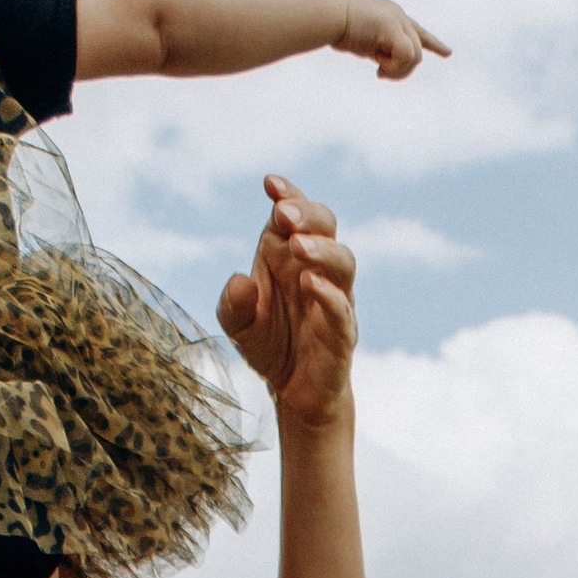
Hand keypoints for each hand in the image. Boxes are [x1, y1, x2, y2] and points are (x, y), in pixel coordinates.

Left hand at [218, 177, 357, 426]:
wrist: (293, 393)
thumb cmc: (268, 346)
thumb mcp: (237, 325)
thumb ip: (233, 304)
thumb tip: (240, 281)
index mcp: (286, 256)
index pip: (295, 213)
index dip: (288, 194)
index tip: (270, 184)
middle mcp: (315, 269)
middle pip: (326, 226)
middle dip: (307, 213)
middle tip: (284, 213)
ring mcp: (334, 299)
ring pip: (343, 262)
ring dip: (322, 249)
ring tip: (298, 246)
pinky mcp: (343, 333)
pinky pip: (342, 308)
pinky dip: (328, 293)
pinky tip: (310, 283)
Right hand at [335, 0, 448, 80]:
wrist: (324, 13)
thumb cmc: (333, 26)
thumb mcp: (361, 41)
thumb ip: (378, 50)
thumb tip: (386, 67)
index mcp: (391, 16)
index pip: (418, 32)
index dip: (434, 44)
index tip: (448, 53)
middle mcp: (398, 15)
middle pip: (417, 53)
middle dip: (401, 70)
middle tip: (380, 73)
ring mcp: (397, 19)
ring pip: (415, 56)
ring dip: (397, 70)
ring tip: (378, 69)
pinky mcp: (393, 26)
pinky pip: (407, 56)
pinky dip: (394, 67)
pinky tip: (378, 66)